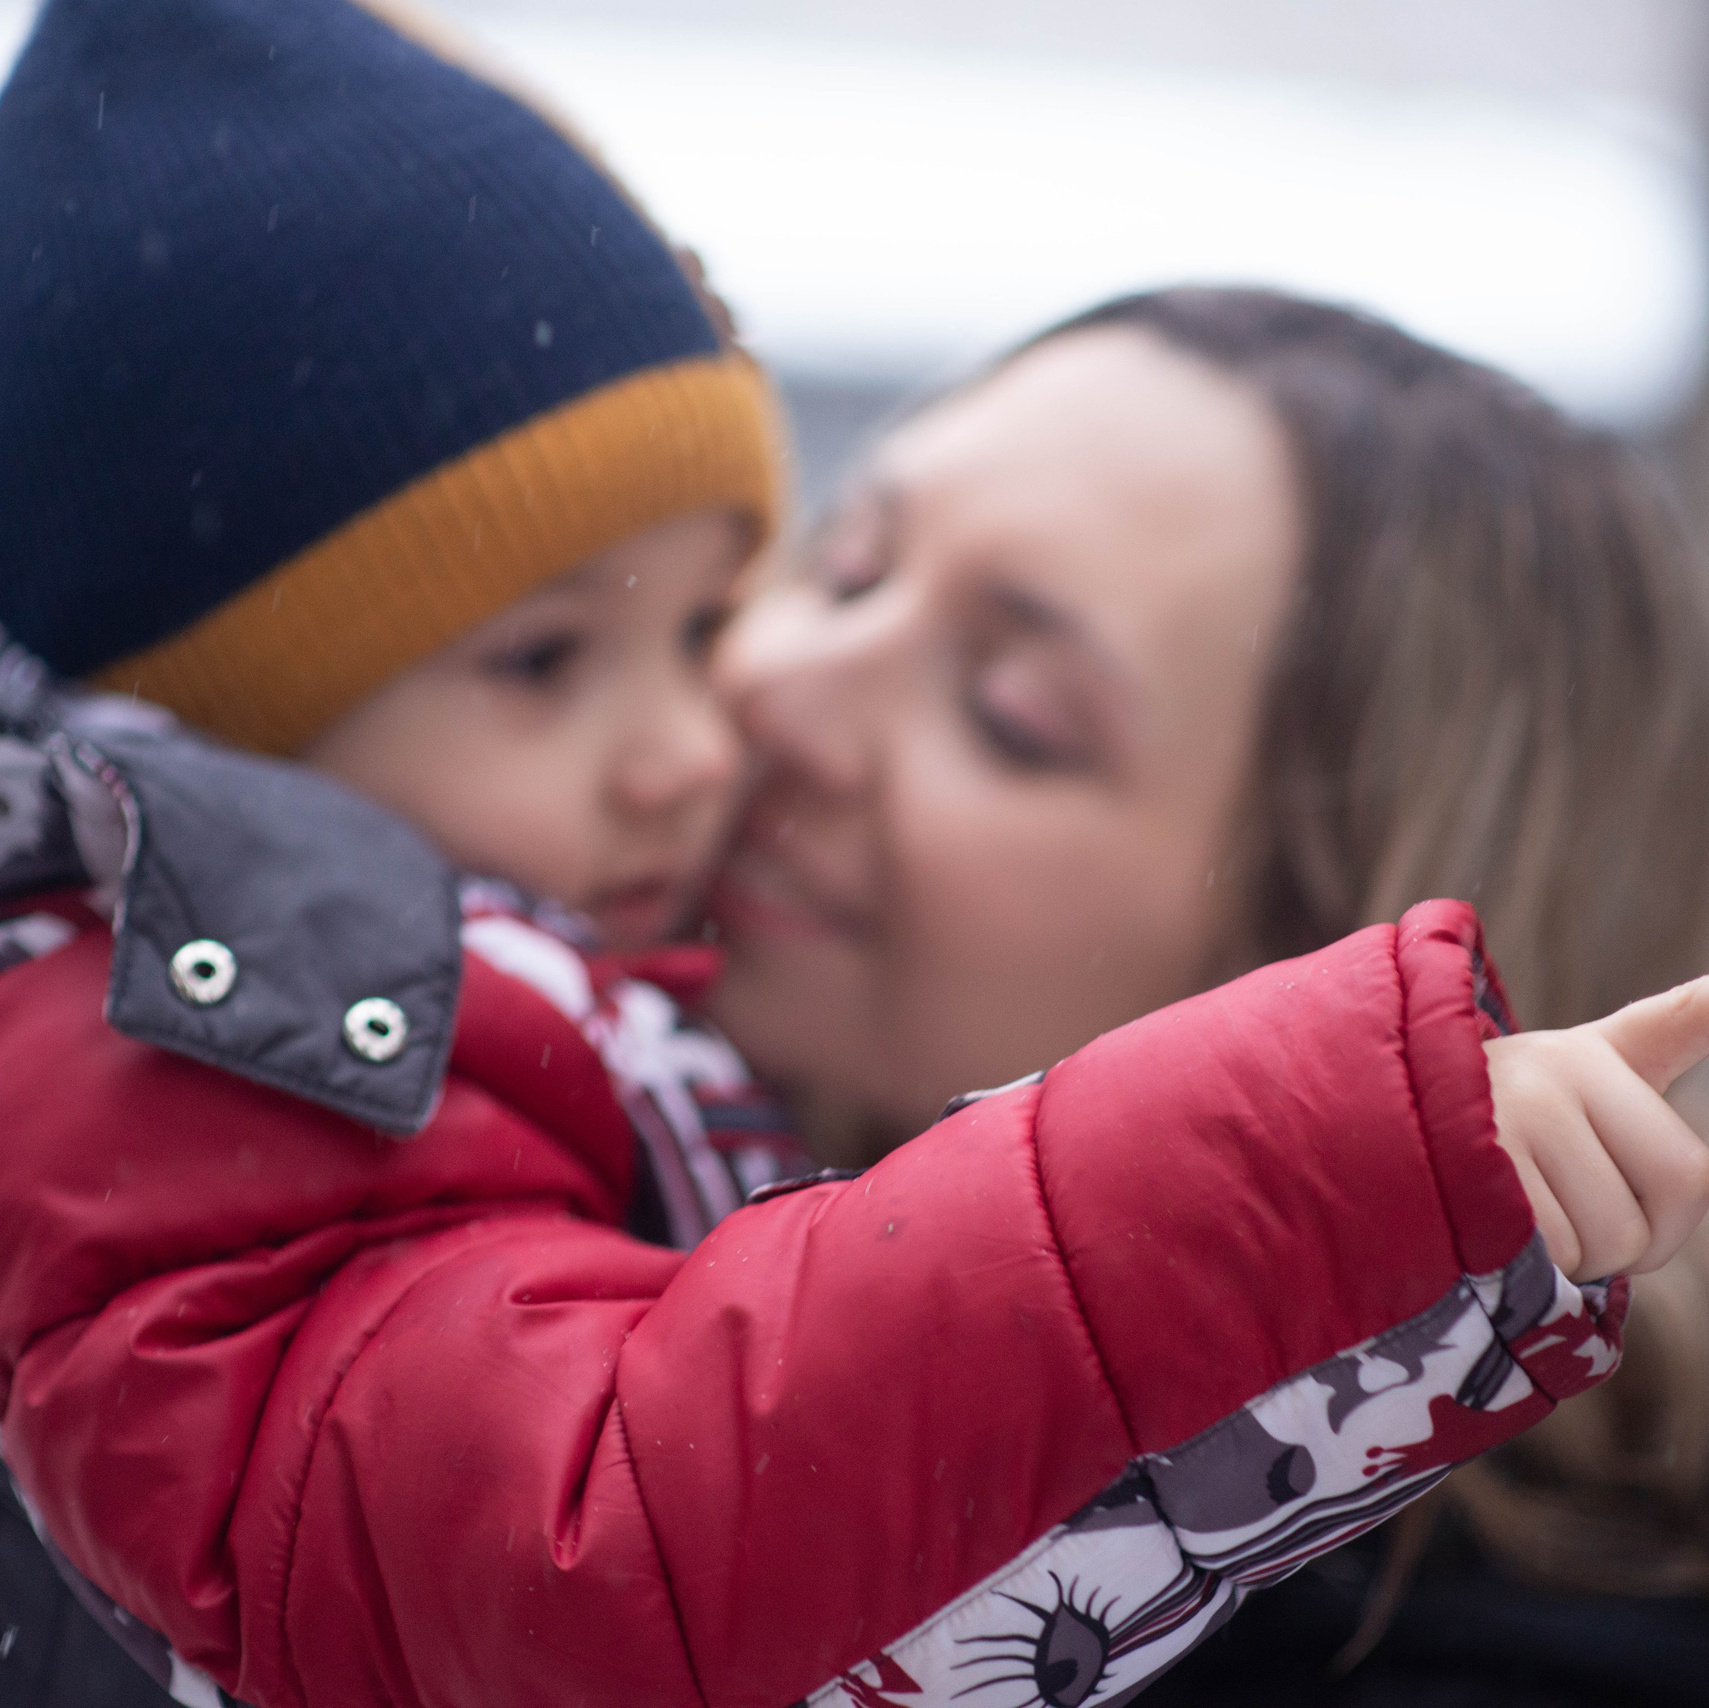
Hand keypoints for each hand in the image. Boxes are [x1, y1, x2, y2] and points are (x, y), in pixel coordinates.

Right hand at [1486, 977, 1708, 1280]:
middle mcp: (1552, 1074)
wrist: (1356, 1118)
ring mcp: (1504, 1116)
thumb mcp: (1588, 1059)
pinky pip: (1539, 1250)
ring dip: (1563, 1262)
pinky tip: (1476, 1230)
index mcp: (1594, 1056)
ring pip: (1598, 1242)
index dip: (1672, 1215)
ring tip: (1509, 1220)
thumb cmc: (1496, 1106)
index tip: (1668, 1135)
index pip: (1690, 1173)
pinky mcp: (1462, 1161)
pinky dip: (1516, 1264)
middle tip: (1561, 1228)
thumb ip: (1670, 1027)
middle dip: (1622, 1249)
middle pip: (1659, 1216)